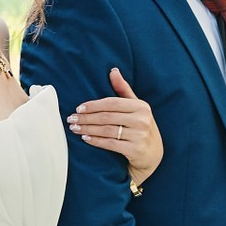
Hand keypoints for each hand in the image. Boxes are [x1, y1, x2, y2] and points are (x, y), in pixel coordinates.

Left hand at [69, 66, 161, 187]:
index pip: (112, 103)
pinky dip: (96, 141)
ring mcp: (139, 135)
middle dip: (86, 117)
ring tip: (74, 128)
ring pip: (107, 130)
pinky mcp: (135, 150)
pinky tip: (85, 138)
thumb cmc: (140, 126)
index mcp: (141, 106)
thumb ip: (123, 89)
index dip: (94, 105)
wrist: (153, 154)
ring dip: (88, 129)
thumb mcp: (136, 107)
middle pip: (107, 117)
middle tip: (71, 118)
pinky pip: (110, 144)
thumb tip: (113, 71)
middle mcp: (142, 120)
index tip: (79, 108)